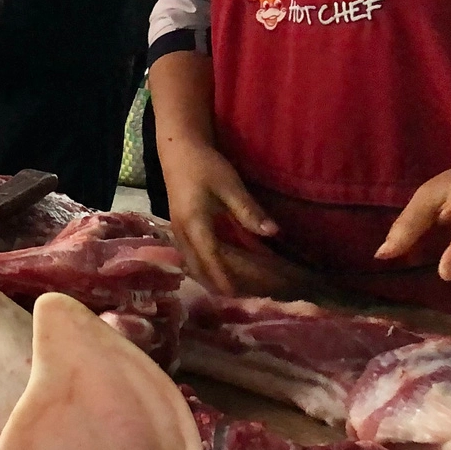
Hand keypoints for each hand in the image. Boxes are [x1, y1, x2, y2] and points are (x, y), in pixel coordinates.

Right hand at [160, 137, 290, 294]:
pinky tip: (211, 270)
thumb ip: (249, 211)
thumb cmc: (205, 166)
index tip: (234, 295)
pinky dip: (201, 266)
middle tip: (234, 298)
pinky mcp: (177, 228)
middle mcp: (182, 232)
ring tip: (224, 289)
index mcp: (195, 223)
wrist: (177, 151)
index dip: (223, 277)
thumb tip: (273, 233)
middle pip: (197, 266)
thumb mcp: (230, 186)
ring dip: (206, 276)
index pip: (211, 257)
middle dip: (214, 283)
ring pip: (190, 263)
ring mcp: (176, 231)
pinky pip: (188, 255)